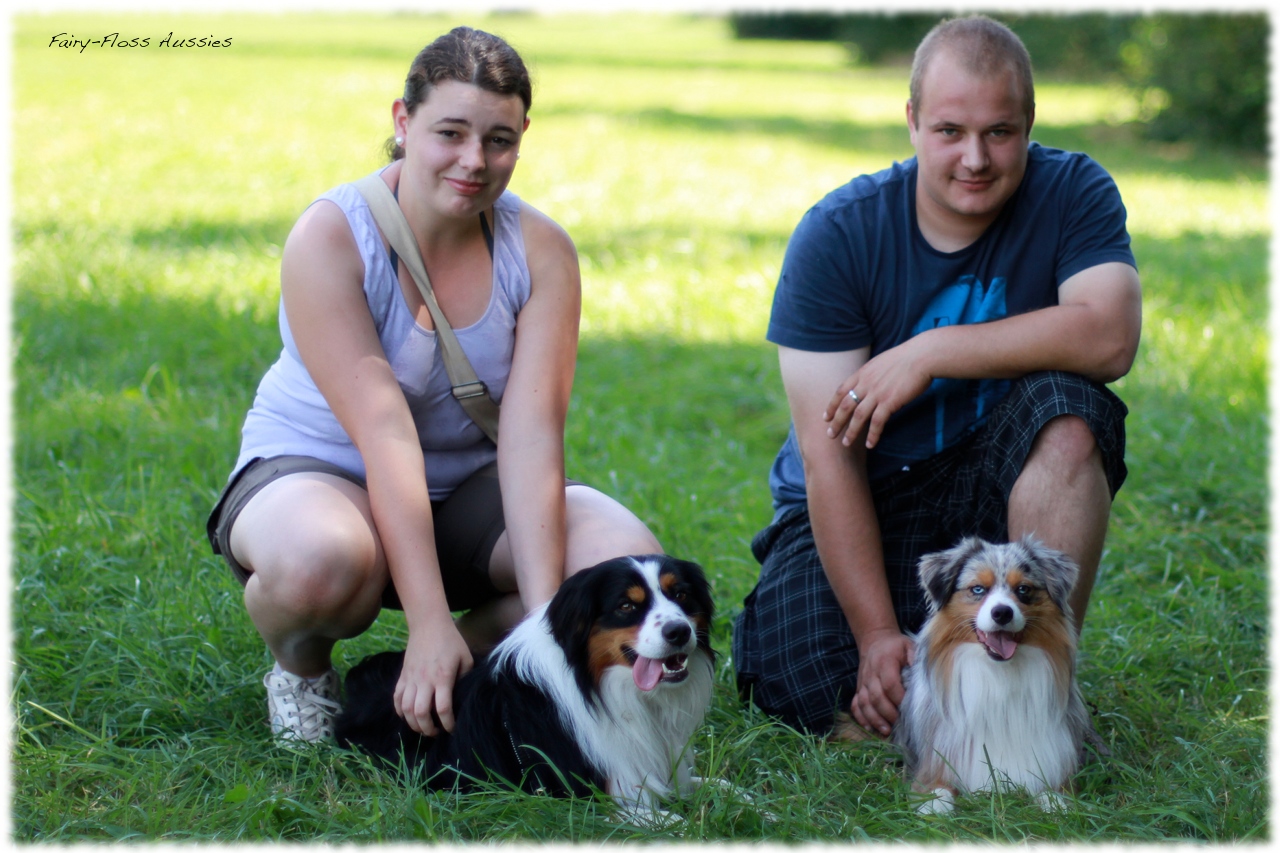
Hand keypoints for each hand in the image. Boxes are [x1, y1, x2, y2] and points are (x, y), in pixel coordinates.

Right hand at [394, 618, 473, 735]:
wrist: (428, 625)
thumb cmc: (451, 641)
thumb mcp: (466, 658)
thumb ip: (465, 679)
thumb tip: (463, 697)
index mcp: (443, 677)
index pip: (443, 708)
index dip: (447, 723)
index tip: (451, 728)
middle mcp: (424, 680)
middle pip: (420, 713)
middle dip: (427, 729)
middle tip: (435, 732)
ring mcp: (410, 678)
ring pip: (405, 709)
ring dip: (413, 723)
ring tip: (423, 727)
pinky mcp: (402, 676)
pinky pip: (396, 699)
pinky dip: (400, 711)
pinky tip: (408, 716)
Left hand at [823, 337, 933, 449]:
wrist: (921, 356)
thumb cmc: (906, 358)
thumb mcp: (881, 362)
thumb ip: (872, 375)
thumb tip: (870, 384)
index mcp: (863, 373)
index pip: (841, 391)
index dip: (832, 405)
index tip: (826, 417)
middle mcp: (866, 384)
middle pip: (845, 406)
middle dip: (836, 422)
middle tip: (830, 435)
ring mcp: (877, 393)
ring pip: (858, 416)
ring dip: (851, 432)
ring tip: (845, 443)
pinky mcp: (890, 402)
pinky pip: (877, 422)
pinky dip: (873, 434)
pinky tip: (870, 444)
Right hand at [850, 629, 914, 736]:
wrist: (874, 639)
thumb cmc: (895, 646)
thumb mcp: (908, 645)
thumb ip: (916, 657)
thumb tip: (923, 674)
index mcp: (884, 662)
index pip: (890, 684)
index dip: (899, 698)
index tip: (910, 709)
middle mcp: (871, 673)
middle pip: (876, 697)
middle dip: (888, 713)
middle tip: (900, 724)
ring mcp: (862, 682)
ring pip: (864, 703)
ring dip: (874, 718)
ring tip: (886, 731)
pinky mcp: (858, 688)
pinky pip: (855, 704)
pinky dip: (860, 717)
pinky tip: (869, 728)